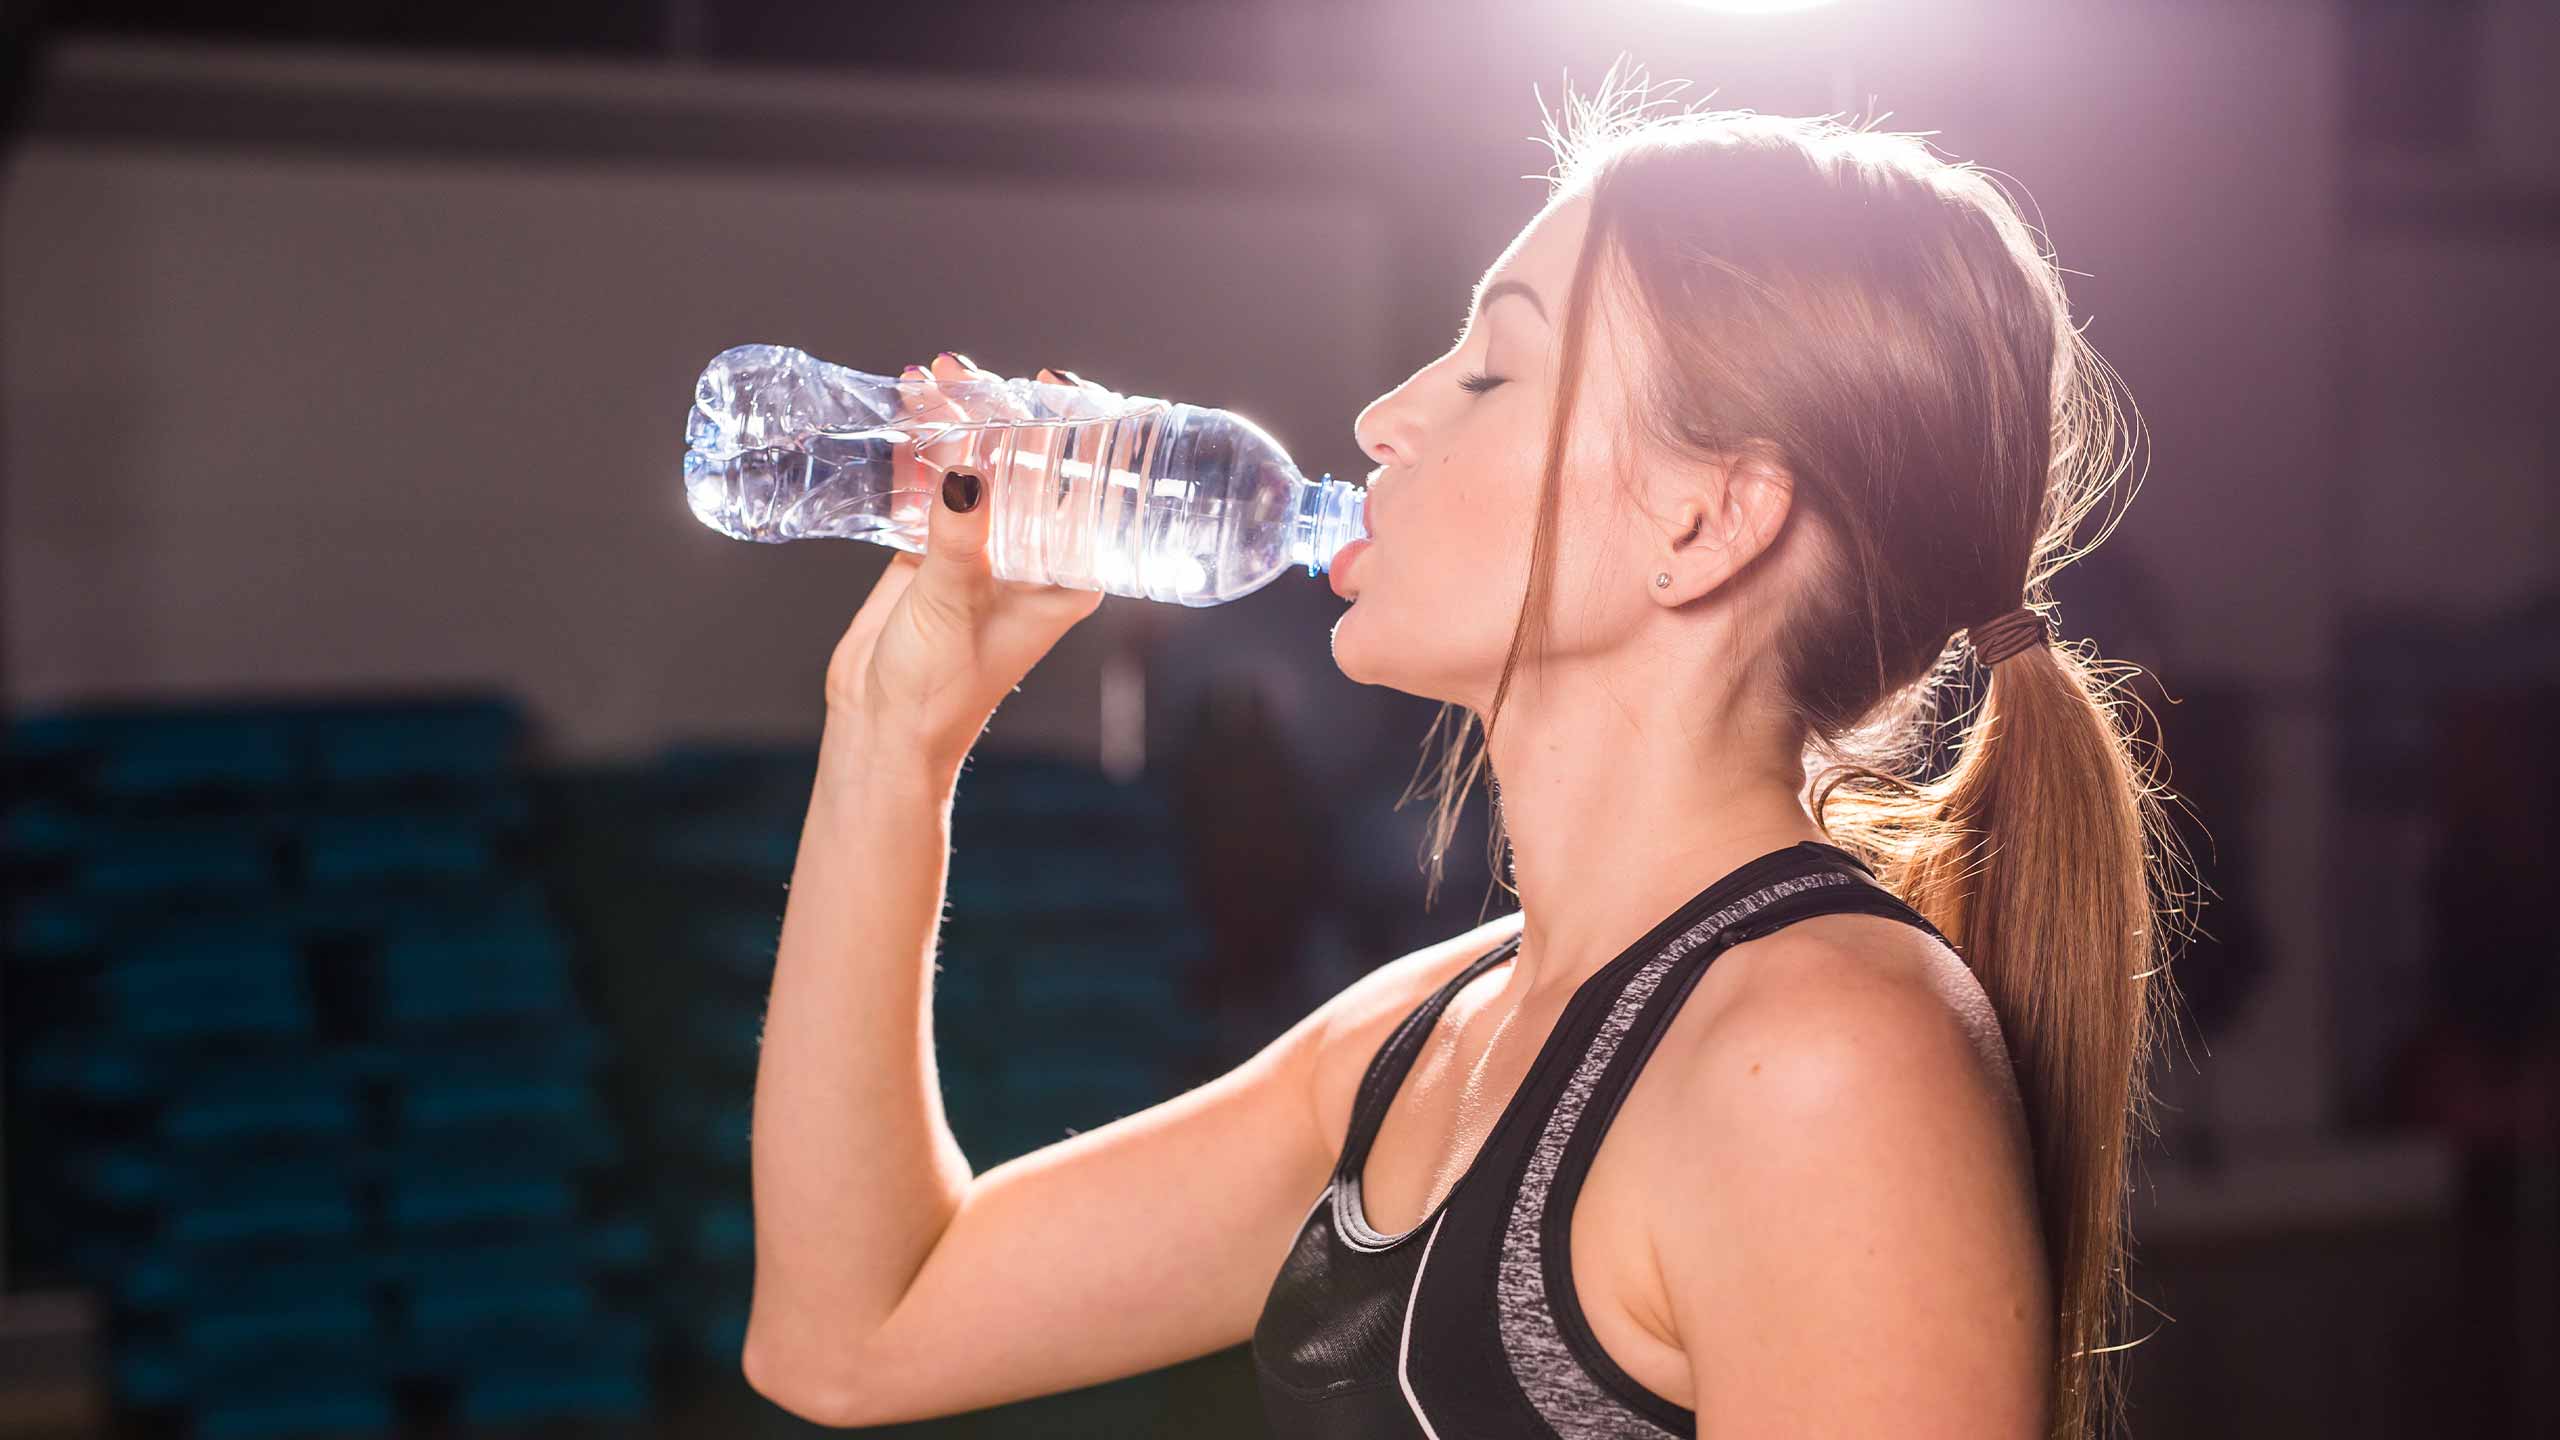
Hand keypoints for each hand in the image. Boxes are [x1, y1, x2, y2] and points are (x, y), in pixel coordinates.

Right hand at [822, 352, 1115, 776]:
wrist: (882, 727)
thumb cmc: (940, 689)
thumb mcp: (953, 606)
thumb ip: (959, 539)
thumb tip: (966, 471)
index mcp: (1067, 573)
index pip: (1090, 485)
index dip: (1080, 429)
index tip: (1058, 384)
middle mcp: (1032, 554)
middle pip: (1032, 464)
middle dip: (1006, 413)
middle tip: (975, 375)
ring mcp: (983, 547)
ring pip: (981, 466)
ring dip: (959, 420)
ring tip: (936, 376)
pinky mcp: (934, 547)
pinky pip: (935, 483)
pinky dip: (923, 445)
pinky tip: (909, 404)